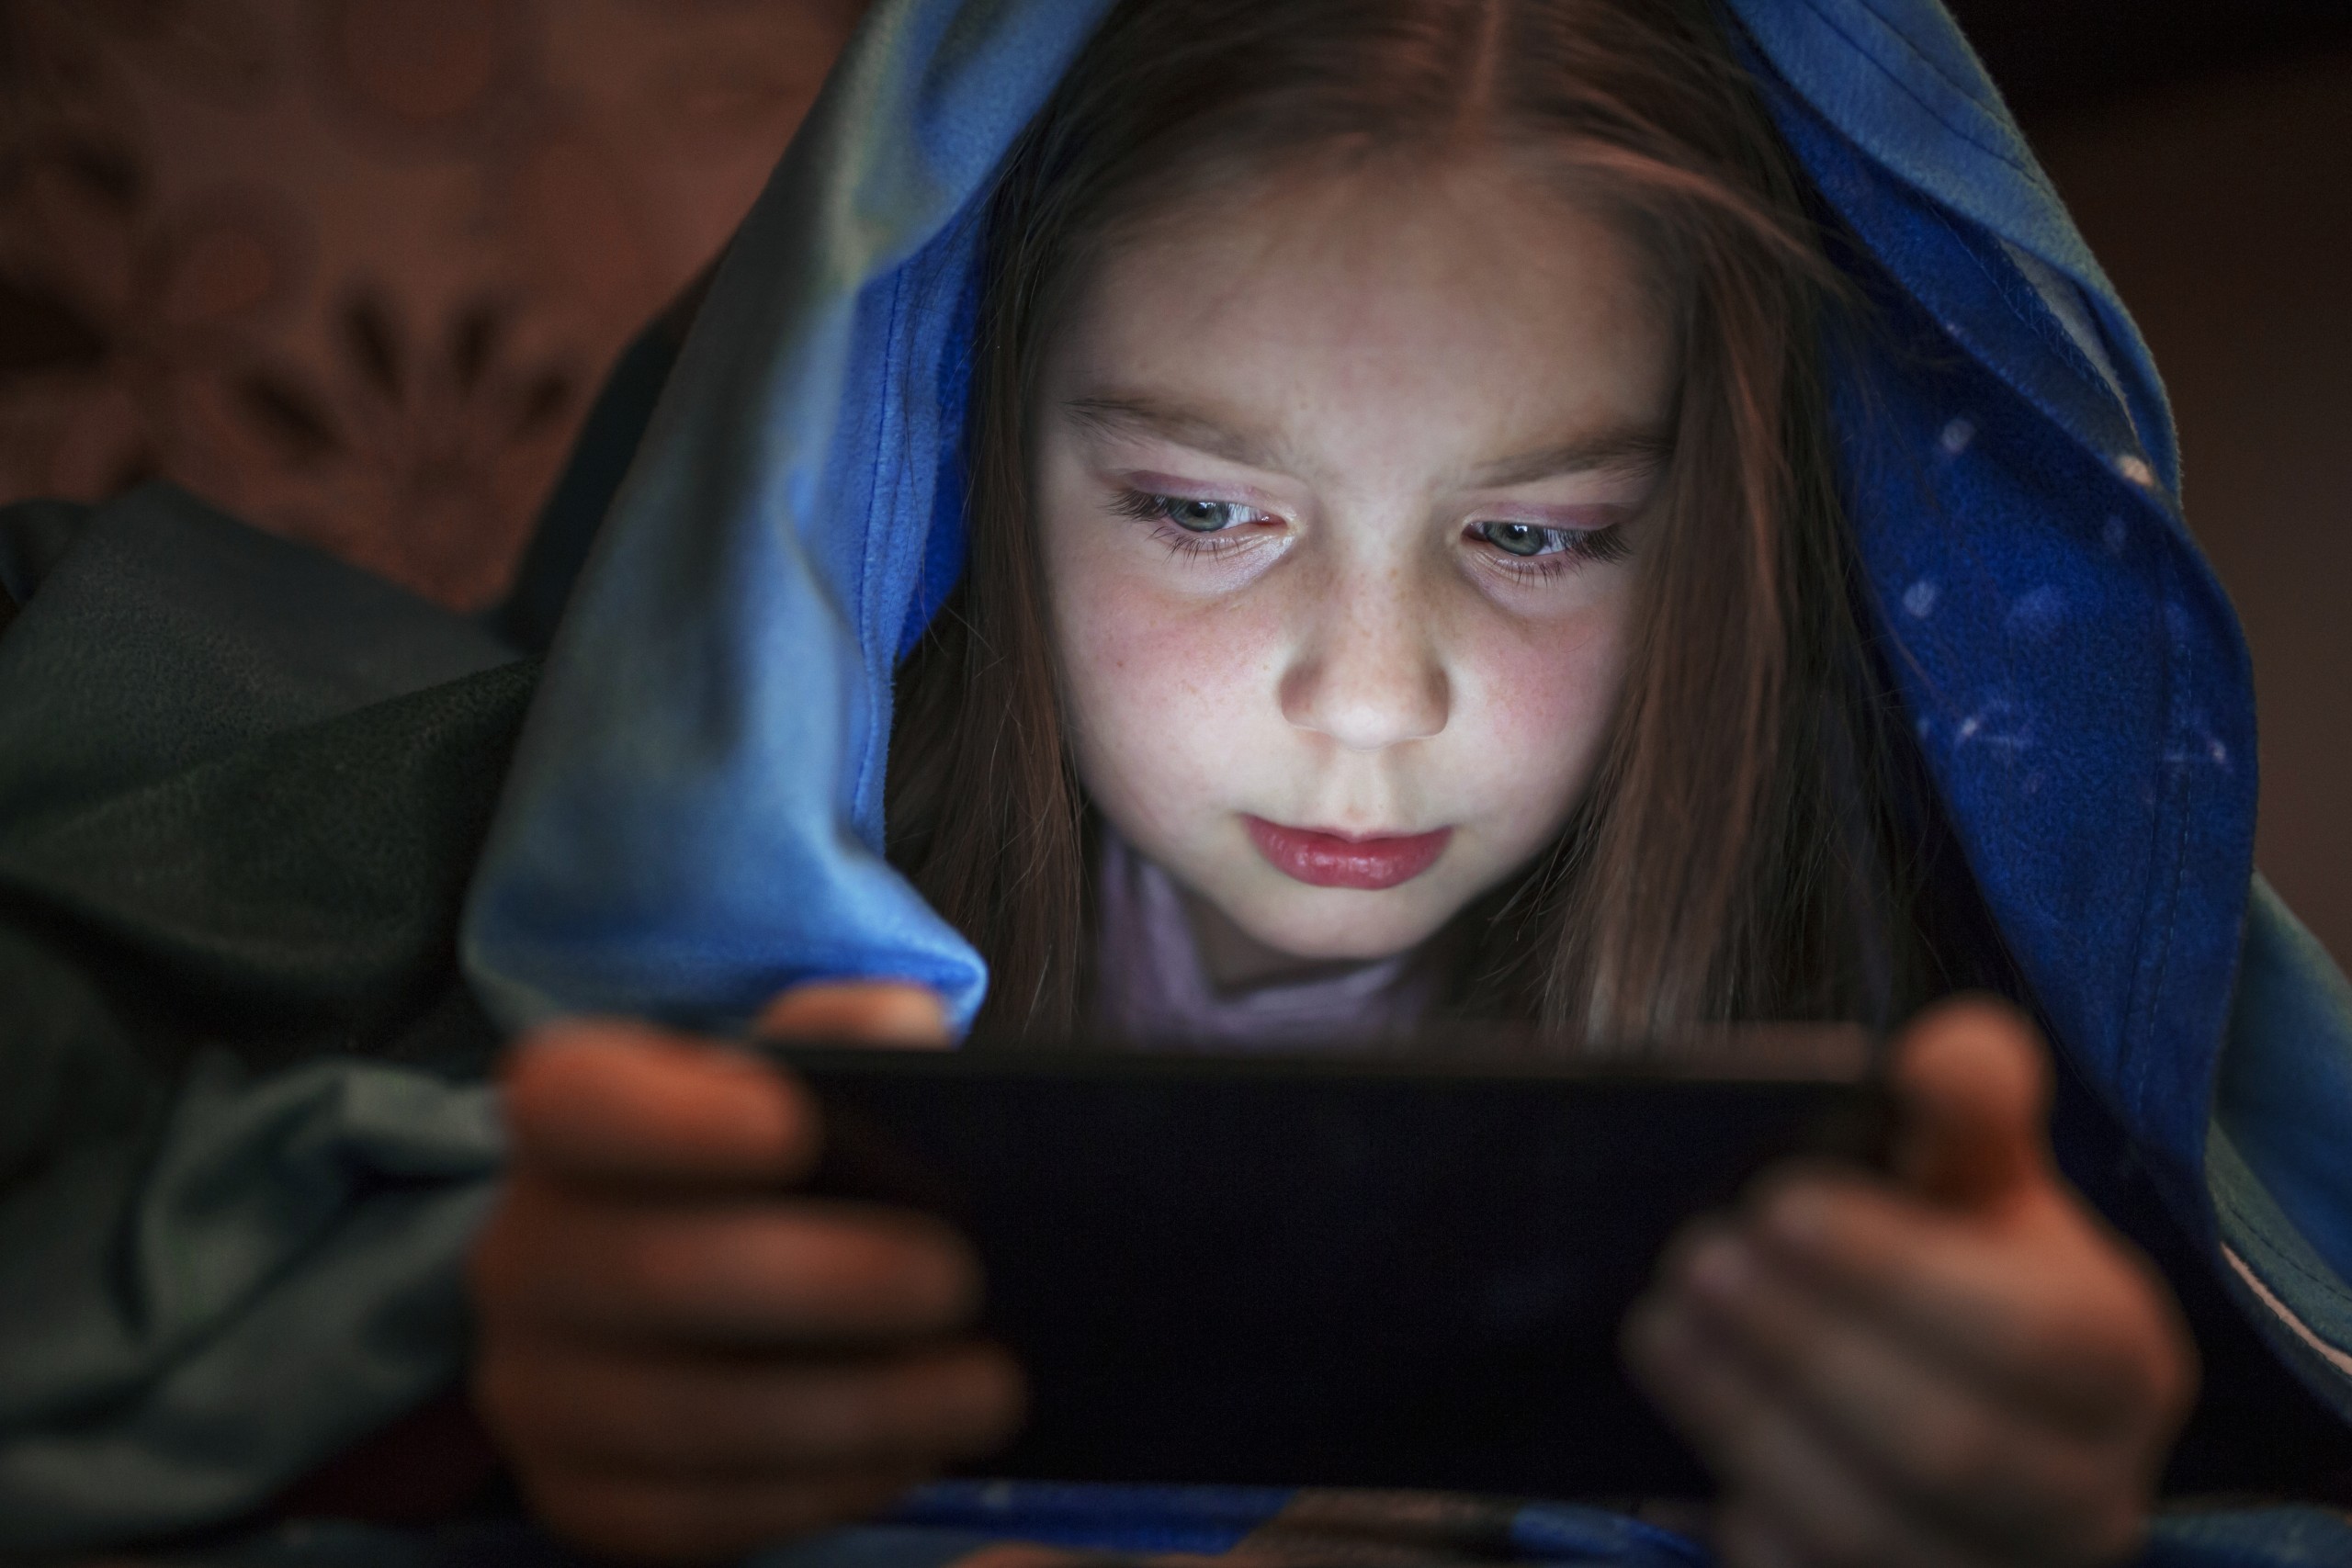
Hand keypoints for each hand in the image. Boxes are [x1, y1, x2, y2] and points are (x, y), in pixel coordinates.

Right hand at [469, 982, 1024, 1562]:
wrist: (713, 1290)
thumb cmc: (777, 1166)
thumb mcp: (808, 1078)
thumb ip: (853, 1034)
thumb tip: (903, 1027)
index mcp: (566, 1118)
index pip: (571, 1102)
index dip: (671, 1120)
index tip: (795, 1126)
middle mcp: (524, 1252)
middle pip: (649, 1274)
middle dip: (824, 1283)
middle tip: (959, 1279)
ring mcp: (536, 1388)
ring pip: (684, 1416)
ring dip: (854, 1408)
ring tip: (985, 1387)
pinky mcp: (579, 1497)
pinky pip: (692, 1516)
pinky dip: (818, 1490)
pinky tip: (913, 1454)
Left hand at [1624, 997, 2196, 1567]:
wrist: (1939, 1378)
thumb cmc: (1958, 1257)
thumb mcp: (1974, 1168)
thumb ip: (1969, 1097)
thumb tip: (1941, 1057)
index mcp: (2118, 1362)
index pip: (2028, 1336)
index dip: (1894, 1274)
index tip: (1776, 1204)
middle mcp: (2085, 1492)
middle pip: (1947, 1446)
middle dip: (1803, 1348)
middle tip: (1695, 1261)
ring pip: (1873, 1532)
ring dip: (1749, 1423)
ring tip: (1664, 1326)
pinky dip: (1752, 1521)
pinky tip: (1697, 1436)